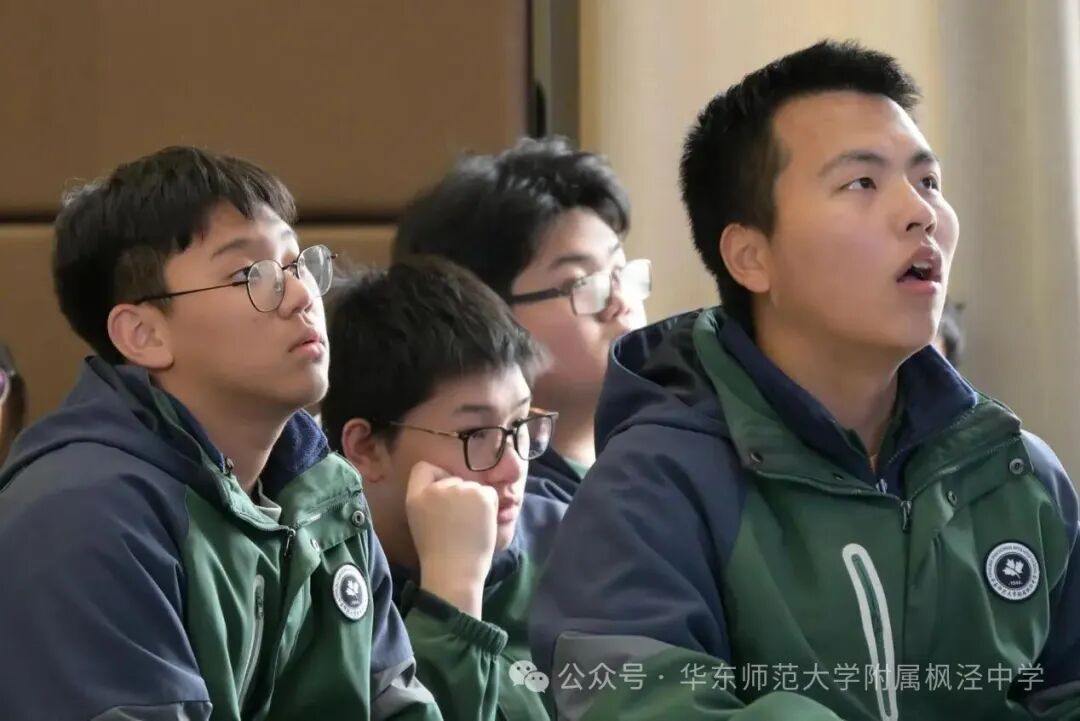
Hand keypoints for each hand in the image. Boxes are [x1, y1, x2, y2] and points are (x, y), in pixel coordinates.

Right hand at [405, 461, 497, 617]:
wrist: (454, 572)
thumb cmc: (438, 552)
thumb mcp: (421, 520)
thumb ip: (429, 499)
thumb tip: (448, 486)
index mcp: (416, 496)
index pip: (423, 468)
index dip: (435, 478)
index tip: (442, 497)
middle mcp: (436, 488)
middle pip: (452, 479)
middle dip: (458, 496)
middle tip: (457, 523)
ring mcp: (460, 489)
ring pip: (472, 486)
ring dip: (475, 502)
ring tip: (469, 527)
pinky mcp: (481, 495)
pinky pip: (489, 493)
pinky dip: (490, 507)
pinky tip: (481, 525)